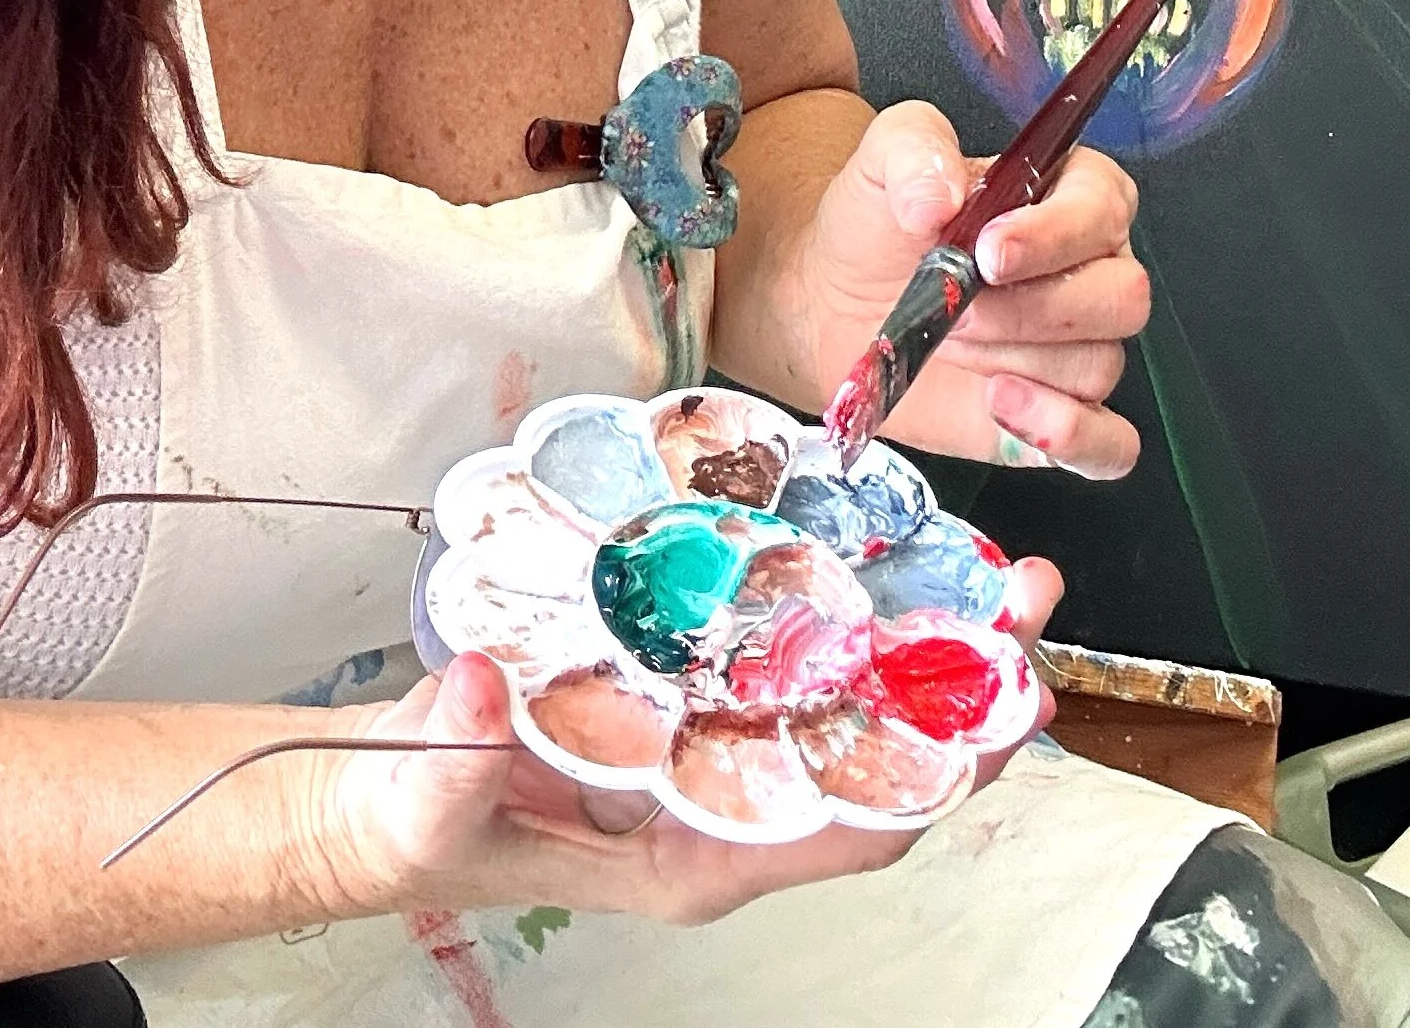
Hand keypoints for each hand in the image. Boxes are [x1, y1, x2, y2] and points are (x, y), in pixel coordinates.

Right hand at [278, 638, 1047, 925]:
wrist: (382, 801)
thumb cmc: (418, 821)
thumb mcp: (424, 803)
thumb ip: (447, 760)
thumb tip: (470, 691)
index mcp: (692, 856)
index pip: (843, 830)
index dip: (932, 774)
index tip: (1002, 711)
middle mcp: (728, 806)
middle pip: (877, 760)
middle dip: (963, 689)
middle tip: (1026, 602)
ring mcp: (716, 753)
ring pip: (850, 708)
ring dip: (926, 644)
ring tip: (995, 573)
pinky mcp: (691, 699)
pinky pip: (793, 666)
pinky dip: (847, 616)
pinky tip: (881, 553)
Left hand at [795, 102, 1149, 476]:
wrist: (835, 299)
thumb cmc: (878, 223)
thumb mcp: (884, 156)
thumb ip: (916, 148)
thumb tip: (941, 197)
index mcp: (1072, 195)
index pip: (1105, 208)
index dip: (1055, 234)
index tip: (986, 249)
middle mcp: (1093, 271)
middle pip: (1120, 296)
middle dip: (1029, 309)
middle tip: (953, 308)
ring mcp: (1082, 349)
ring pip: (1098, 366)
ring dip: (1013, 361)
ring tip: (947, 344)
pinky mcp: (1062, 417)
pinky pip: (1110, 444)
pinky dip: (1068, 434)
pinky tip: (1004, 407)